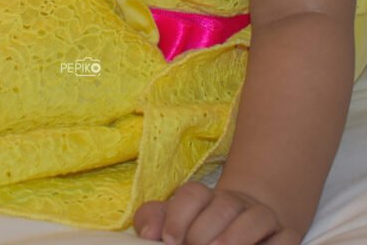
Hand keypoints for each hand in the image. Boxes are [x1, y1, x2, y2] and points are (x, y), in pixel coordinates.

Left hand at [133, 180, 302, 243]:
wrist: (246, 228)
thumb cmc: (201, 231)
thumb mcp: (175, 224)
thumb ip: (155, 221)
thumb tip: (148, 232)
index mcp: (206, 197)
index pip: (193, 194)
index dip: (179, 215)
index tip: (170, 239)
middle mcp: (235, 203)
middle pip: (223, 207)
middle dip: (205, 232)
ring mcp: (262, 218)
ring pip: (256, 219)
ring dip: (236, 239)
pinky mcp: (286, 235)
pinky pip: (286, 238)